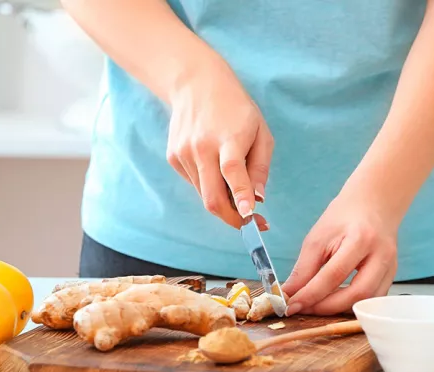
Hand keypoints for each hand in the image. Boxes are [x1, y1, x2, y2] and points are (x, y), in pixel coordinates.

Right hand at [166, 60, 272, 229]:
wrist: (195, 84)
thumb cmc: (236, 108)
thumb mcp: (260, 131)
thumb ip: (260, 166)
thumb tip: (258, 199)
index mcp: (228, 138)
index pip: (233, 171)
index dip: (241, 196)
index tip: (249, 216)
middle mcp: (202, 147)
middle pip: (212, 196)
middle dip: (231, 218)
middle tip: (250, 224)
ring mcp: (184, 153)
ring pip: (203, 194)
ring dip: (222, 201)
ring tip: (236, 189)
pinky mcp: (173, 157)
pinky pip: (194, 183)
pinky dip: (208, 184)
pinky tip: (214, 165)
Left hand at [281, 189, 399, 315]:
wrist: (373, 203)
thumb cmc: (344, 216)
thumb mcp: (318, 237)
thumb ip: (304, 268)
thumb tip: (289, 294)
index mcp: (360, 239)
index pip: (333, 275)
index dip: (310, 295)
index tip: (291, 306)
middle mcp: (381, 255)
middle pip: (356, 294)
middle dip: (326, 307)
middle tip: (303, 308)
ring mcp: (391, 267)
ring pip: (366, 301)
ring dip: (339, 309)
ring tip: (316, 306)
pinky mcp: (391, 275)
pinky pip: (372, 299)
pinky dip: (352, 304)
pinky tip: (335, 301)